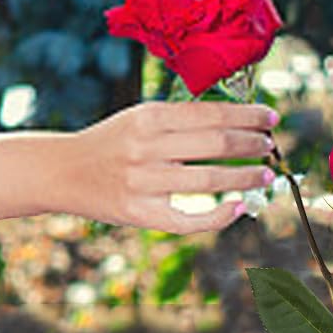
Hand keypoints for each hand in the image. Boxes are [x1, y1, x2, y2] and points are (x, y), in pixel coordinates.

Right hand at [68, 99, 277, 234]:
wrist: (62, 171)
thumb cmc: (110, 142)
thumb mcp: (138, 117)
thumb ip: (180, 119)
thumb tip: (236, 123)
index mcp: (148, 117)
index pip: (211, 113)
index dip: (247, 116)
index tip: (269, 117)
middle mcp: (146, 148)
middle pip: (217, 143)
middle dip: (252, 144)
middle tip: (269, 146)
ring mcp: (143, 183)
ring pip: (211, 180)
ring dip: (246, 177)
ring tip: (264, 174)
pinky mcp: (140, 214)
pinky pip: (190, 219)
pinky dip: (219, 215)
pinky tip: (237, 207)